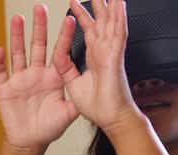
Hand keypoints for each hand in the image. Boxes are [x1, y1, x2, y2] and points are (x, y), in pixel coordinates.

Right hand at [0, 5, 79, 151]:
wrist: (30, 142)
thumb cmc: (48, 128)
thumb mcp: (68, 114)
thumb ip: (77, 100)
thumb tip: (89, 88)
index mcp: (53, 78)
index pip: (60, 52)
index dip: (65, 36)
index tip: (70, 20)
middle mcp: (36, 74)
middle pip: (38, 45)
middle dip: (40, 27)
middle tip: (41, 8)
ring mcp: (20, 79)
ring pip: (18, 53)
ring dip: (17, 36)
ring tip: (18, 19)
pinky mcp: (5, 88)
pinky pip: (1, 72)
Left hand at [52, 0, 138, 132]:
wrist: (111, 120)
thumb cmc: (98, 107)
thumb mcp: (73, 84)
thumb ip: (66, 68)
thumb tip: (57, 55)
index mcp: (94, 58)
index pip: (88, 31)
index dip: (81, 16)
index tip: (74, 3)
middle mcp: (103, 53)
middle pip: (101, 22)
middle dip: (97, 4)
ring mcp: (110, 53)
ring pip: (111, 23)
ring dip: (111, 6)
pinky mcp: (115, 58)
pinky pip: (118, 34)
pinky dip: (119, 18)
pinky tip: (119, 5)